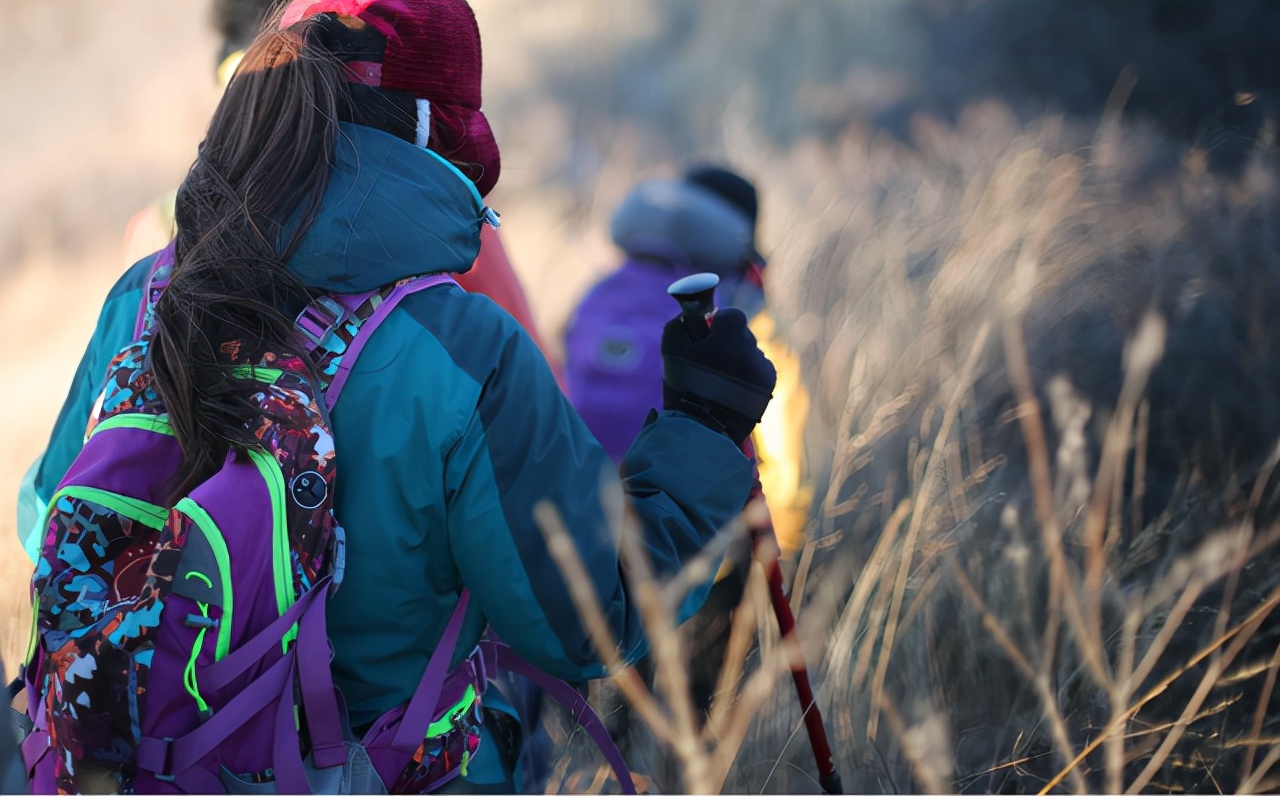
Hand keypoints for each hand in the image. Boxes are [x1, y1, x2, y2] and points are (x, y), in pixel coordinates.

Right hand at [661, 308, 776, 444]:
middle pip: (742, 335)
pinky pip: (759, 372)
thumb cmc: (685, 385)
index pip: (732, 315)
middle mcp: (752, 347)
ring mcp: (763, 367)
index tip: (707, 337)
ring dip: (739, 361)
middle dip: (728, 343)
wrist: (703, 427)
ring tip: (721, 381)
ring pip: (751, 354)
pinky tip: (733, 391)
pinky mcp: (769, 386)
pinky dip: (748, 378)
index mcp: (730, 334)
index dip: (718, 324)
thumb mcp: (671, 349)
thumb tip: (688, 316)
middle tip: (711, 362)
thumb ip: (679, 324)